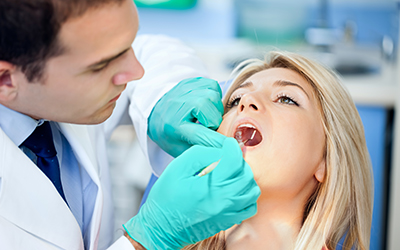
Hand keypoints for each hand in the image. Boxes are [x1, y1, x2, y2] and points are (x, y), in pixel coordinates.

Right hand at [123, 138, 259, 249]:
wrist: (162, 228)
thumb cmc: (166, 198)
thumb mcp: (178, 168)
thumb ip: (202, 154)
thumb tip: (221, 151)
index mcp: (209, 186)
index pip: (235, 161)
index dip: (232, 147)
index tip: (226, 144)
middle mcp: (223, 201)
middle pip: (246, 174)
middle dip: (239, 161)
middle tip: (227, 158)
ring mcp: (228, 213)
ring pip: (252, 190)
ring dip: (245, 177)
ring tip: (231, 173)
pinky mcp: (228, 221)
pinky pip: (250, 206)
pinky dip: (247, 194)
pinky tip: (234, 189)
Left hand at [148, 77, 225, 156]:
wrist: (157, 113)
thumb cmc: (171, 134)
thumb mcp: (181, 150)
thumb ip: (201, 152)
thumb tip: (222, 156)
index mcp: (174, 126)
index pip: (199, 134)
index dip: (216, 140)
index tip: (229, 146)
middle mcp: (177, 105)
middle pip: (205, 106)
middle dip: (214, 119)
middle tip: (209, 126)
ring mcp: (183, 90)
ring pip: (212, 95)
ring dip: (215, 108)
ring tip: (207, 115)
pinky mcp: (190, 81)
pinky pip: (213, 85)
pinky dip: (215, 96)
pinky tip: (206, 104)